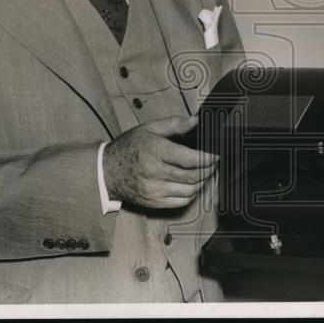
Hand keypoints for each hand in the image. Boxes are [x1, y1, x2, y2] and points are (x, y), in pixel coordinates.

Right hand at [103, 115, 217, 208]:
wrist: (106, 171)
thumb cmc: (129, 147)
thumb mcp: (150, 128)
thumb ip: (174, 124)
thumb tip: (196, 121)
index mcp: (156, 151)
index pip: (191, 159)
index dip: (208, 158)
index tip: (216, 155)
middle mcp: (155, 173)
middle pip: (193, 176)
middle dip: (208, 170)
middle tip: (213, 164)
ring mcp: (154, 190)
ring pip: (189, 191)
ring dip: (202, 182)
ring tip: (205, 173)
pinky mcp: (153, 202)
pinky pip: (181, 202)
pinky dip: (191, 194)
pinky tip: (192, 184)